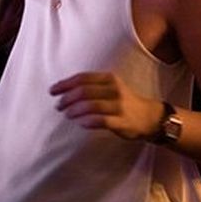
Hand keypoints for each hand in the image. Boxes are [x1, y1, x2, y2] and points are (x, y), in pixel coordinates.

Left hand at [49, 72, 164, 140]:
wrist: (148, 117)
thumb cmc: (122, 101)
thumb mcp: (110, 87)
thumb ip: (91, 86)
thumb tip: (63, 90)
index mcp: (109, 78)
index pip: (82, 78)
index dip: (65, 84)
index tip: (52, 91)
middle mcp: (114, 89)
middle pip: (84, 91)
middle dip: (67, 98)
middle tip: (58, 106)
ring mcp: (119, 105)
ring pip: (91, 105)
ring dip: (74, 110)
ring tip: (67, 114)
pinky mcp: (122, 121)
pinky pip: (101, 121)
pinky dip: (87, 121)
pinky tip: (80, 123)